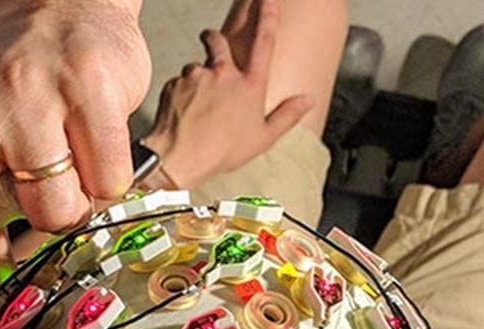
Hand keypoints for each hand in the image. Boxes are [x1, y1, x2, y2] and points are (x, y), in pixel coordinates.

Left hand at [142, 0, 309, 188]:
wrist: (180, 158)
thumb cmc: (222, 152)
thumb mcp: (263, 139)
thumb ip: (287, 115)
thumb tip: (308, 100)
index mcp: (250, 85)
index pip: (264, 41)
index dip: (268, 16)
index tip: (268, 0)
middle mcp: (224, 74)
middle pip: (218, 41)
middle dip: (213, 37)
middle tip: (211, 40)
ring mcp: (198, 75)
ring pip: (196, 66)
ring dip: (197, 78)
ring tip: (197, 107)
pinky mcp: (175, 82)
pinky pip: (179, 82)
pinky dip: (181, 93)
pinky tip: (184, 114)